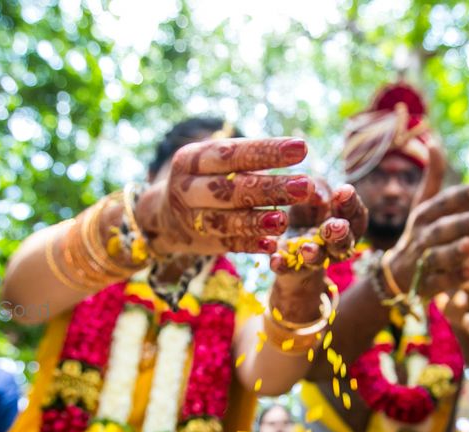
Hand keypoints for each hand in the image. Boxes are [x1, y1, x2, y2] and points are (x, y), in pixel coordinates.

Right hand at [135, 137, 314, 256]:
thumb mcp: (216, 163)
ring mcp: (191, 218)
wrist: (163, 217)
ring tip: (284, 220)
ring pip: (225, 220)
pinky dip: (249, 245)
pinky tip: (272, 245)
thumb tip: (303, 161)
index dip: (267, 151)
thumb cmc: (206, 180)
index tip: (302, 148)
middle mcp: (188, 188)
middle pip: (230, 188)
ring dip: (256, 221)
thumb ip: (252, 162)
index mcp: (193, 159)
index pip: (232, 153)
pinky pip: (227, 245)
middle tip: (305, 186)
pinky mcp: (202, 243)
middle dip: (269, 188)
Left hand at [268, 185, 366, 322]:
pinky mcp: (288, 268)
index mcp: (345, 226)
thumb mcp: (313, 197)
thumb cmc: (306, 214)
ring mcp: (311, 259)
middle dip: (340, 235)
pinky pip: (286, 270)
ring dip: (314, 254)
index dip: (352, 204)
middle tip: (337, 226)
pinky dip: (281, 265)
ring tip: (307, 249)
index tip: (344, 190)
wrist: (286, 247)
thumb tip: (319, 194)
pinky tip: (276, 259)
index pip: (356, 216)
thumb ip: (319, 190)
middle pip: (343, 243)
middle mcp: (332, 246)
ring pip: (317, 259)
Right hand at [386, 178, 468, 298]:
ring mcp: (421, 262)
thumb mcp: (424, 205)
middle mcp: (421, 237)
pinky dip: (455, 278)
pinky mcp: (425, 285)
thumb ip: (434, 178)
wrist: (395, 274)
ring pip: (438, 256)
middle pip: (441, 229)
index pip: (442, 203)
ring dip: (455, 252)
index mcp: (424, 216)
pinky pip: (440, 281)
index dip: (461, 195)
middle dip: (461, 224)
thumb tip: (435, 145)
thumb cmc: (420, 233)